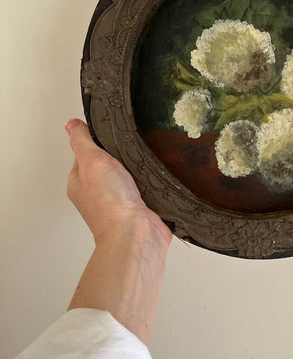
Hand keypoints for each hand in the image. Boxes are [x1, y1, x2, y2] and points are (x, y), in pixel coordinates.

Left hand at [65, 118, 171, 247]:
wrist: (137, 233)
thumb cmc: (111, 204)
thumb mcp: (92, 161)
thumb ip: (82, 141)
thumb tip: (71, 125)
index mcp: (80, 182)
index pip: (85, 153)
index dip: (97, 140)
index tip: (107, 131)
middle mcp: (99, 193)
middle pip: (108, 164)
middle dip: (120, 155)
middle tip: (128, 146)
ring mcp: (120, 201)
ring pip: (129, 176)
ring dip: (138, 168)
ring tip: (143, 160)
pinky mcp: (141, 207)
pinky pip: (146, 188)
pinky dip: (151, 182)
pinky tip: (154, 177)